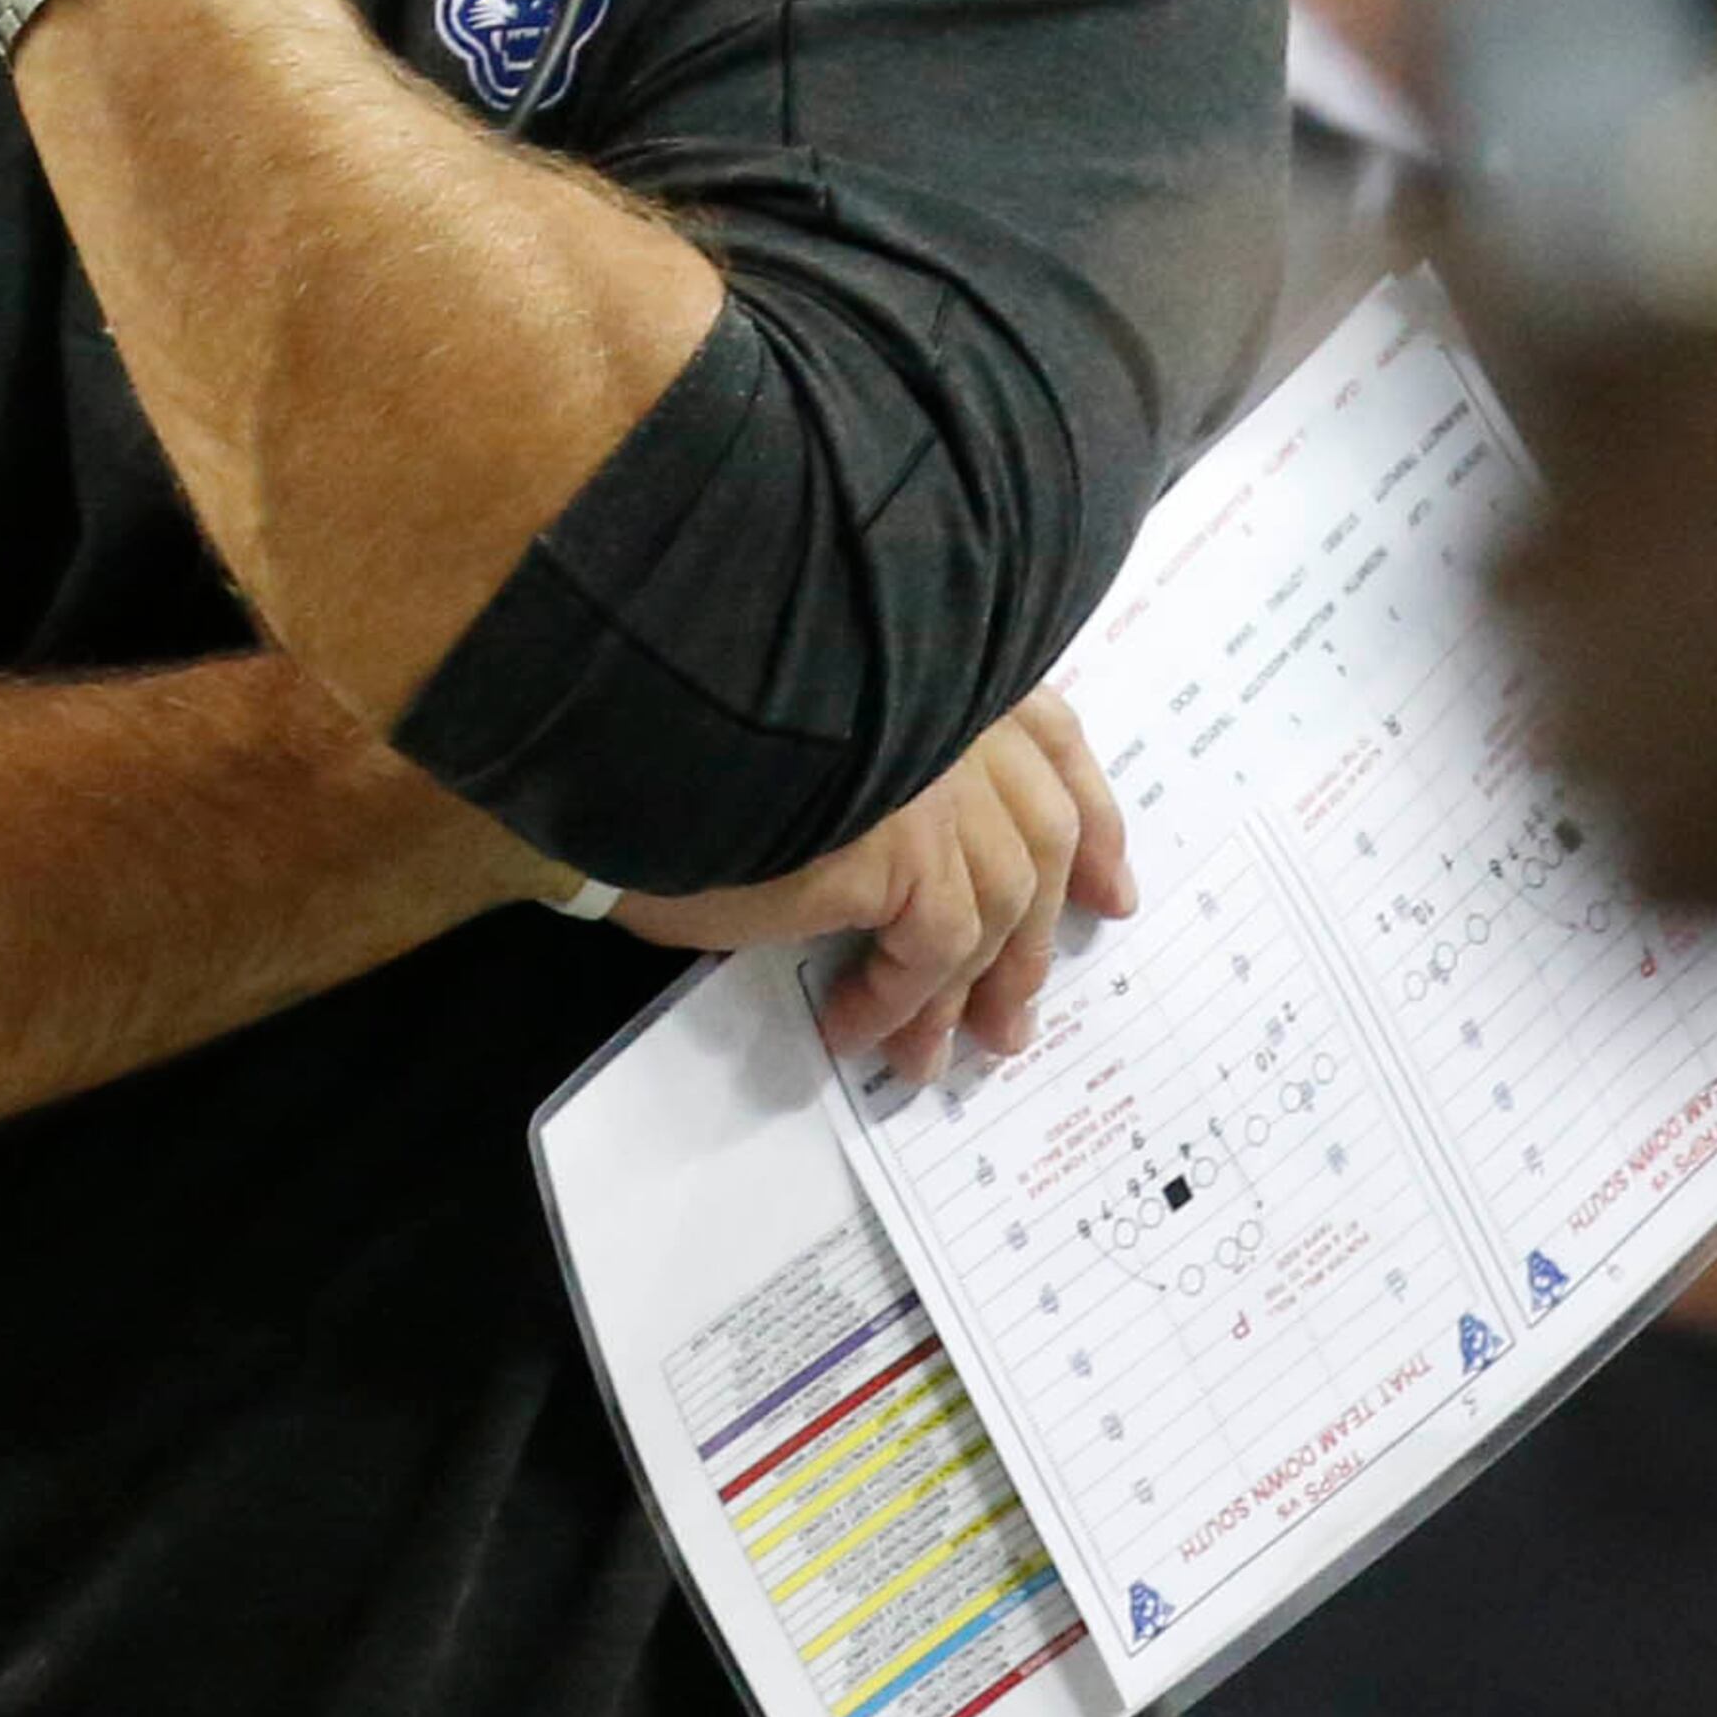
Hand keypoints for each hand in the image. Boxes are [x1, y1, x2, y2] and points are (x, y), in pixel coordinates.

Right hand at [614, 688, 1131, 1085]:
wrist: (606, 736)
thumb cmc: (671, 729)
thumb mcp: (803, 729)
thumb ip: (881, 760)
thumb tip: (916, 867)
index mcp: (931, 656)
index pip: (1046, 735)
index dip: (1091, 816)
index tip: (1110, 891)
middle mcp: (951, 701)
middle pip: (1041, 830)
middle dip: (1038, 938)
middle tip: (1018, 1023)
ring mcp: (936, 770)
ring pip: (1000, 902)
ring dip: (969, 993)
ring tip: (931, 1060)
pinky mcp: (906, 841)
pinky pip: (934, 946)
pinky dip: (902, 1000)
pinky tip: (857, 1030)